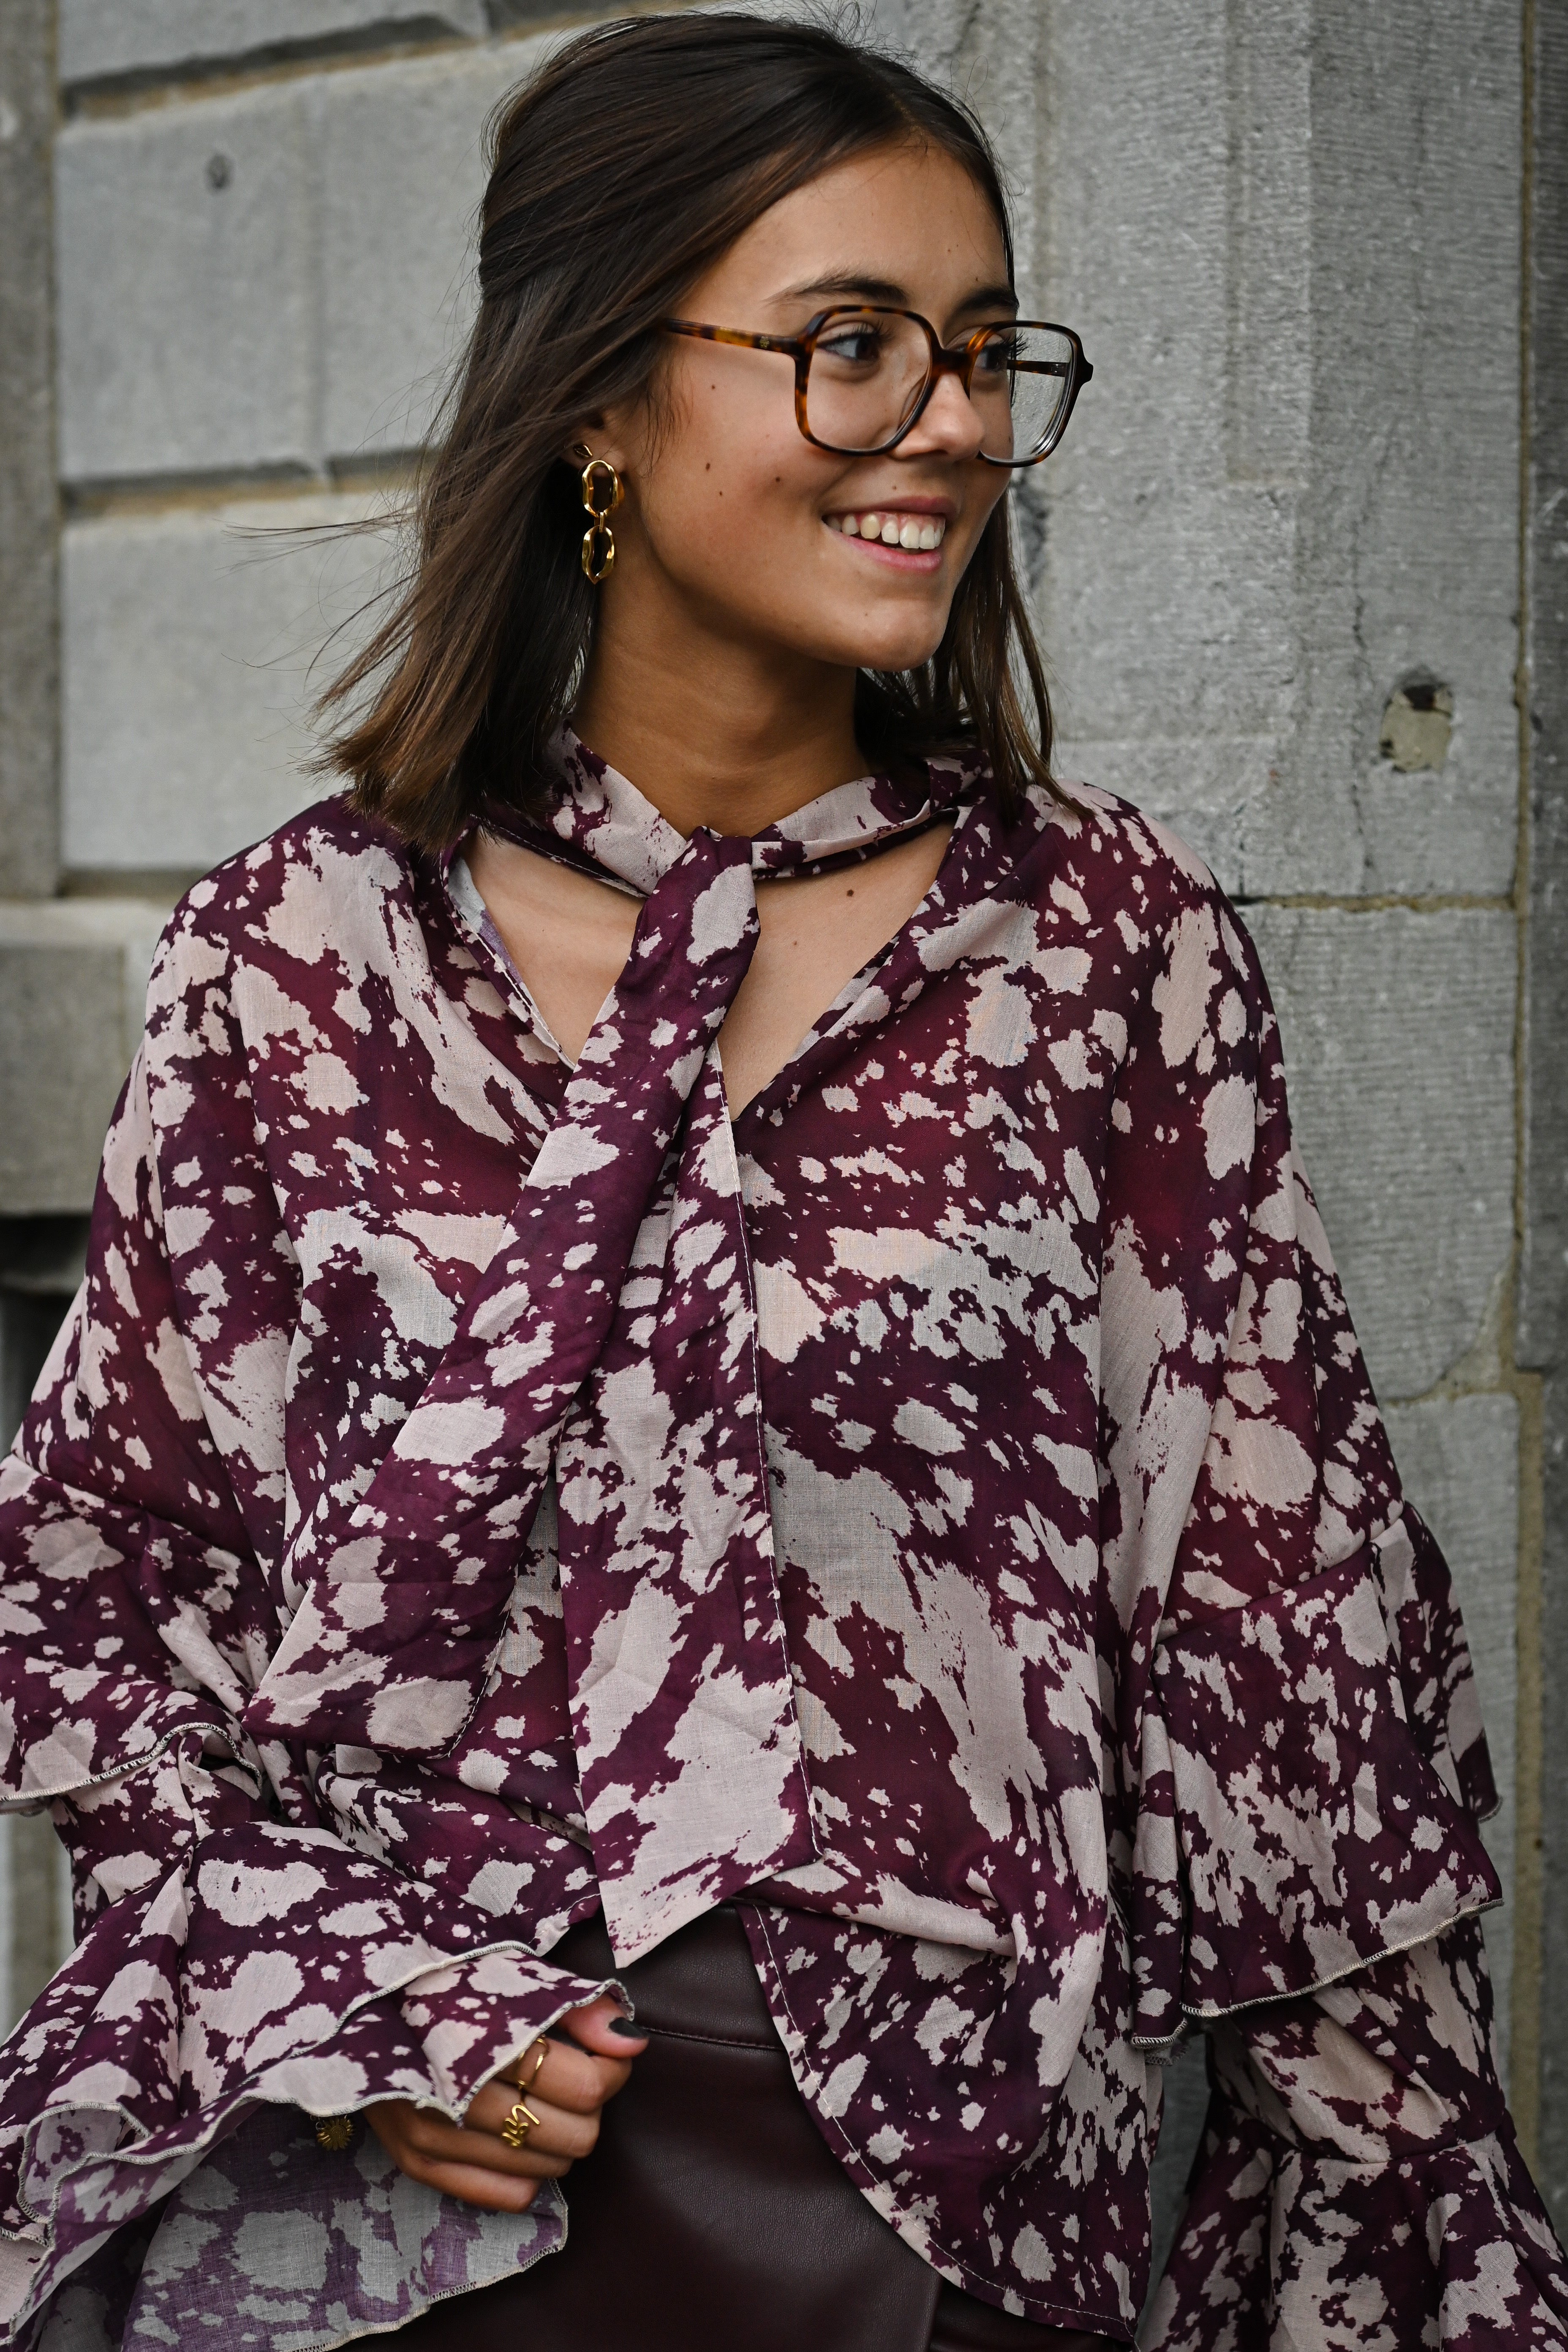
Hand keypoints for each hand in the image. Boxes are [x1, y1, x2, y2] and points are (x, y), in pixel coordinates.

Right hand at [365, 1993, 646, 2211]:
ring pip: (547, 2167)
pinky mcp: (418, 2164)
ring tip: (543, 2096)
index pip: (584, 2085)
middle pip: (573, 2134)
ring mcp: (434, 2137)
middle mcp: (456, 2099)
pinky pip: (509, 2195)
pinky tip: (518, 2132)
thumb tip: (631, 2039)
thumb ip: (576, 2005)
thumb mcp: (509, 1973)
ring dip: (561, 2135)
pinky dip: (529, 2169)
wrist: (357, 1999)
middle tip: (574, 2072)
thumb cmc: (446, 1979)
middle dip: (589, 2103)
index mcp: (482, 2040)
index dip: (610, 2067)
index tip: (606, 2047)